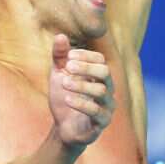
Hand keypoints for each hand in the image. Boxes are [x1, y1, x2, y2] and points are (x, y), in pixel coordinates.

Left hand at [48, 34, 113, 148]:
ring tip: (64, 83)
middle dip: (86, 67)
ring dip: (81, 85)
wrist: (63, 127)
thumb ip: (59, 57)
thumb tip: (60, 36)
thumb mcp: (58, 75)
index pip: (100, 60)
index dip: (86, 55)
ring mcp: (106, 106)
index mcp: (97, 77)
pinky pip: (98, 112)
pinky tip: (68, 99)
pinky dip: (82, 104)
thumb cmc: (64, 98)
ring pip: (102, 91)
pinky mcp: (101, 122)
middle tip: (68, 66)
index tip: (68, 56)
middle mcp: (106, 89)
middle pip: (105, 72)